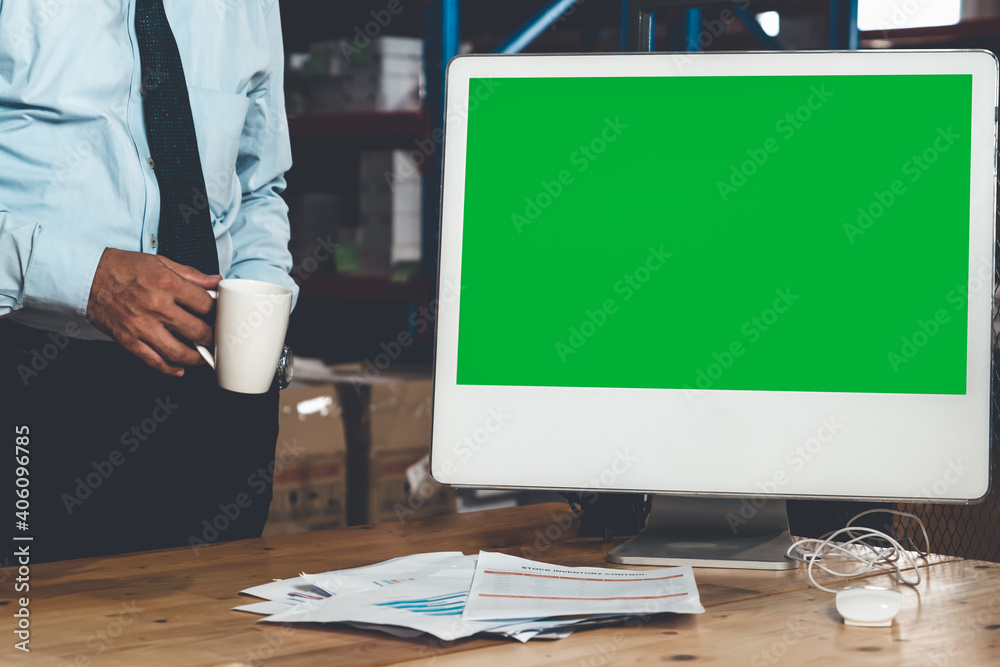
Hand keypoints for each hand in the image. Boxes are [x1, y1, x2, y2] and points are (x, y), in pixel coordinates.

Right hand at [87, 248, 221, 375]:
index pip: (205, 304)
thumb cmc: (124, 268)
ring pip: (179, 352)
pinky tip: (179, 368)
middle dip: (210, 337)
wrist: (89, 277)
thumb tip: (216, 282)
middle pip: (198, 331)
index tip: (216, 315)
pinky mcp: (129, 340)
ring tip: (201, 356)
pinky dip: (170, 369)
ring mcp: (142, 326)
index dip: (215, 311)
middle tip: (213, 338)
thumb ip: (192, 274)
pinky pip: (154, 361)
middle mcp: (157, 306)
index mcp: (168, 284)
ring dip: (196, 358)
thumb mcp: (161, 262)